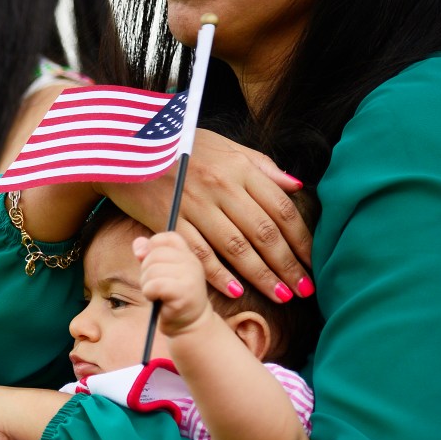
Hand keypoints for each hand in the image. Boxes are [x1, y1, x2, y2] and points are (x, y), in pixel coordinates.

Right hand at [99, 129, 311, 300]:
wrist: (126, 144)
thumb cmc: (178, 143)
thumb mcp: (225, 145)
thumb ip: (261, 166)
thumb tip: (296, 186)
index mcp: (239, 169)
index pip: (281, 209)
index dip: (302, 239)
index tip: (315, 261)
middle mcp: (221, 187)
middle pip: (263, 233)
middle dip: (288, 265)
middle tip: (306, 289)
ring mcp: (194, 204)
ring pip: (235, 247)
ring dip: (261, 275)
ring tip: (281, 295)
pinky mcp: (168, 219)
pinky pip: (197, 252)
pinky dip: (217, 274)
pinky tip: (235, 290)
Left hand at [135, 232, 210, 335]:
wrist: (190, 325)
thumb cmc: (172, 298)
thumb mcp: (160, 272)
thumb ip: (149, 255)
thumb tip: (137, 243)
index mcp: (188, 254)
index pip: (168, 237)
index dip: (153, 248)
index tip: (152, 265)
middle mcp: (193, 262)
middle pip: (155, 255)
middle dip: (146, 272)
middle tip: (155, 286)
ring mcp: (191, 276)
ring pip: (152, 270)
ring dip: (147, 285)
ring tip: (157, 294)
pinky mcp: (185, 292)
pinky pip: (154, 285)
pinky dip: (149, 293)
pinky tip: (157, 299)